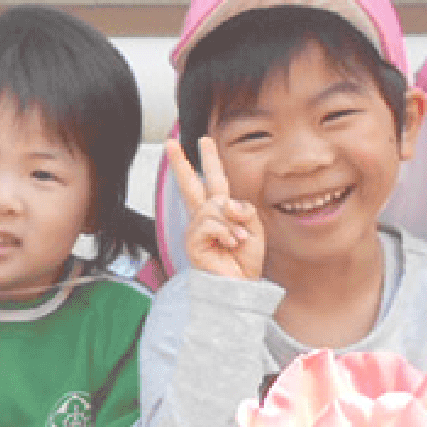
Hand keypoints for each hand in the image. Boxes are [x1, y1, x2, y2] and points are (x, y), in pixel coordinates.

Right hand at [171, 136, 262, 279]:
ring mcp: (196, 229)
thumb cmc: (245, 260)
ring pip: (213, 206)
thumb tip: (225, 202)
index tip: (202, 141)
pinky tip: (230, 245)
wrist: (241, 286)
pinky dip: (226, 232)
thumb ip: (243, 208)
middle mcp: (204, 218)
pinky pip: (210, 223)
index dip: (209, 160)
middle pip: (191, 184)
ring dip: (232, 223)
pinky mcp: (192, 242)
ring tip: (238, 241)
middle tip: (171, 142)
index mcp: (220, 212)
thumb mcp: (254, 227)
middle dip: (181, 162)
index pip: (213, 181)